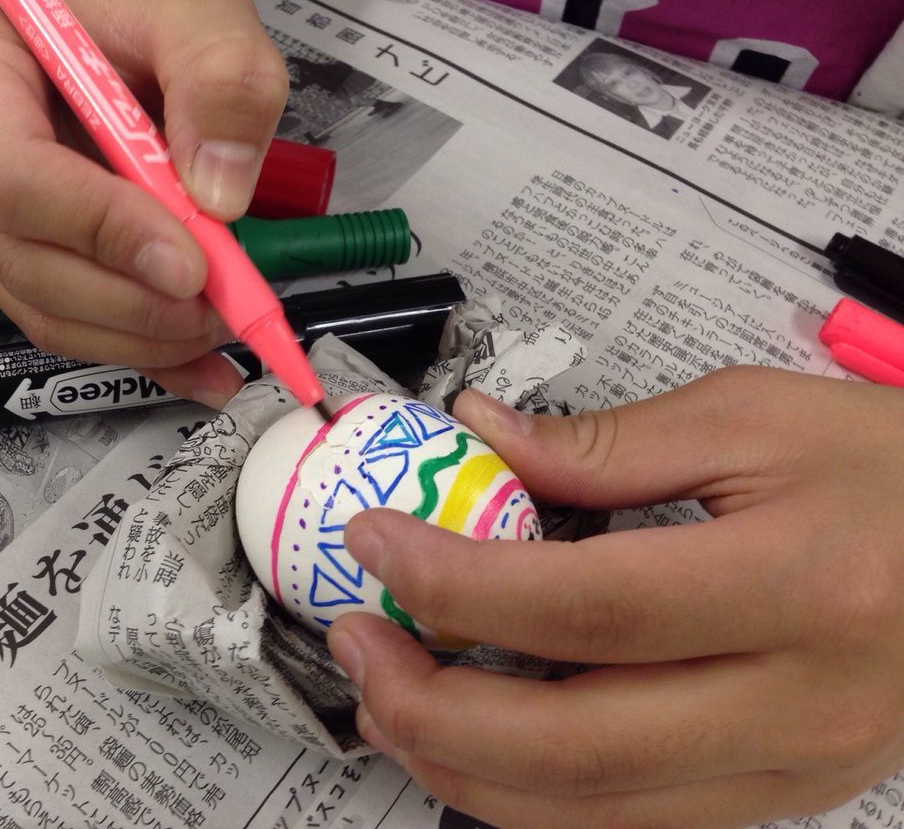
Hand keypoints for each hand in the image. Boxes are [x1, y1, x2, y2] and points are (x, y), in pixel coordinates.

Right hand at [0, 0, 287, 404]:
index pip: (6, 173)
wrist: (120, 21)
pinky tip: (199, 362)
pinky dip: (134, 347)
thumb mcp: (199, 7)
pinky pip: (59, 319)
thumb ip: (221, 76)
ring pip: (41, 304)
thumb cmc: (141, 2)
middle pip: (22, 256)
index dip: (99, 230)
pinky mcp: (2, 252)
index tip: (192, 263)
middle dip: (130, 298)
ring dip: (138, 334)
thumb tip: (217, 192)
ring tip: (224, 324)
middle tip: (225, 305)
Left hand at [327, 367, 903, 827]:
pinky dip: (533, 794)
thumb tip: (480, 436)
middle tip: (357, 648)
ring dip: (465, 767)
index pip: (592, 607)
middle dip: (437, 707)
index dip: (460, 582)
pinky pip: (636, 822)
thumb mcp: (756, 420)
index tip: (377, 545)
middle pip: (581, 746)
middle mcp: (801, 704)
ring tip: (388, 703)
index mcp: (803, 585)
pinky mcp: (780, 795)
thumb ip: (605, 442)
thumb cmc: (895, 472)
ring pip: (597, 814)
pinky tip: (475, 741)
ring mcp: (794, 770)